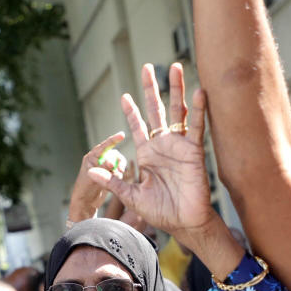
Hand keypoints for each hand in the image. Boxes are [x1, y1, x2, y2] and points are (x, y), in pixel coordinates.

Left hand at [68, 131, 126, 221]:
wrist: (86, 203)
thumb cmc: (85, 189)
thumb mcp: (94, 177)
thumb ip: (103, 168)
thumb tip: (112, 162)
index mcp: (91, 157)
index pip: (104, 146)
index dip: (113, 140)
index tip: (122, 135)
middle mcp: (98, 160)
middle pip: (114, 154)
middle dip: (118, 161)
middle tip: (119, 170)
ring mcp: (104, 168)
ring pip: (118, 163)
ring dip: (119, 170)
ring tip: (116, 177)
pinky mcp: (109, 175)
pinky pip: (118, 171)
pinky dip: (119, 175)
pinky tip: (114, 182)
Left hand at [88, 63, 213, 239]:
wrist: (184, 223)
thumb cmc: (161, 212)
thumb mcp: (131, 196)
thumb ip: (113, 182)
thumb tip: (91, 170)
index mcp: (148, 154)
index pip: (138, 127)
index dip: (132, 111)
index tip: (125, 96)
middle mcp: (163, 146)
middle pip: (156, 111)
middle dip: (151, 90)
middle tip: (147, 68)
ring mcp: (179, 146)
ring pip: (177, 111)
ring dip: (176, 89)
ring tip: (176, 67)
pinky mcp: (194, 151)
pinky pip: (197, 127)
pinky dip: (199, 110)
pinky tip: (199, 91)